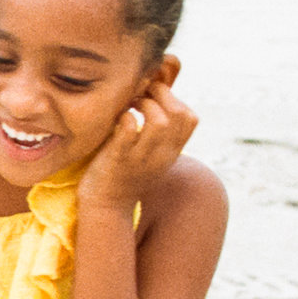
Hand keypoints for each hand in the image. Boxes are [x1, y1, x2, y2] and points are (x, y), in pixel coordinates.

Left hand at [79, 81, 197, 211]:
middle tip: (142, 92)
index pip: (191, 119)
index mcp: (172, 152)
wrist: (106, 206)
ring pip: (160, 123)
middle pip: (179, 115)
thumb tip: (155, 99)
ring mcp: (141, 158)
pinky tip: (118, 119)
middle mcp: (161, 155)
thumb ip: (160, 135)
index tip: (154, 94)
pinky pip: (129, 130)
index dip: (175, 98)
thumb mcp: (152, 156)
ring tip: (131, 104)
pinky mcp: (119, 159)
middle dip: (161, 94)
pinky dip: (125, 118)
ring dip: (144, 104)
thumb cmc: (126, 174)